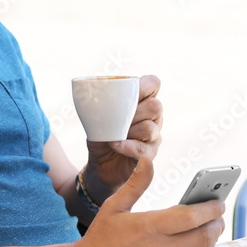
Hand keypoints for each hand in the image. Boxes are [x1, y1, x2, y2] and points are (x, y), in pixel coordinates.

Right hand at [76, 157, 224, 246]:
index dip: (209, 208)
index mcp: (149, 227)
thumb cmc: (100, 237)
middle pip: (202, 237)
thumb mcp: (114, 205)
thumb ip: (136, 183)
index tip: (218, 201)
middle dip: (217, 224)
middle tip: (220, 215)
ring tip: (212, 228)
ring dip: (211, 241)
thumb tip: (148, 160)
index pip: (191, 217)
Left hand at [86, 75, 162, 192]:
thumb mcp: (97, 115)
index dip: (144, 85)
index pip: (153, 83)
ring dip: (129, 131)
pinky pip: (141, 148)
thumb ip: (102, 101)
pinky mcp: (150, 155)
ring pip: (150, 128)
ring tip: (115, 135)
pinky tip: (114, 144)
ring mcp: (154, 137)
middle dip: (134, 112)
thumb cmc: (102, 135)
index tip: (127, 93)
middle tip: (116, 118)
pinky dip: (125, 146)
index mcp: (143, 101)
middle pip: (155, 106)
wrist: (100, 163)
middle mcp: (154, 117)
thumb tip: (92, 91)